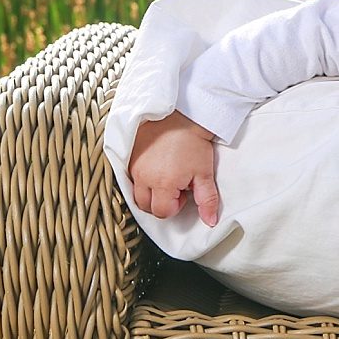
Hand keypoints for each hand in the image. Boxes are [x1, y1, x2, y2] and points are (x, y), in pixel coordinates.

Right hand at [127, 110, 220, 226]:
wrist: (180, 116)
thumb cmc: (193, 143)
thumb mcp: (204, 173)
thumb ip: (207, 200)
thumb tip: (210, 222)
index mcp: (163, 184)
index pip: (163, 212)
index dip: (176, 206)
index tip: (184, 191)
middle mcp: (143, 178)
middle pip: (146, 206)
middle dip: (161, 202)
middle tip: (175, 184)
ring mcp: (133, 167)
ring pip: (136, 193)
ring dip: (150, 192)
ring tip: (165, 176)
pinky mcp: (127, 157)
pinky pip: (130, 178)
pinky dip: (141, 179)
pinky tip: (155, 168)